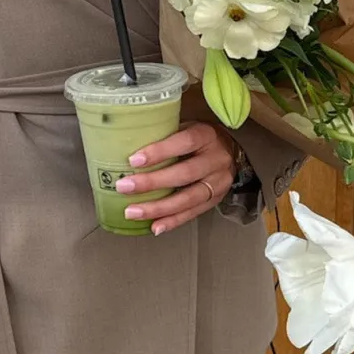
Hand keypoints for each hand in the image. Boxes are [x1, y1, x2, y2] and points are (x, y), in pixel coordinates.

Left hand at [115, 121, 237, 234]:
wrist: (230, 151)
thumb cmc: (197, 138)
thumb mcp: (185, 127)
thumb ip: (164, 134)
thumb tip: (123, 143)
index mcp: (207, 135)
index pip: (184, 142)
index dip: (159, 152)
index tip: (133, 160)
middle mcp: (216, 159)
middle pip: (184, 174)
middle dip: (152, 183)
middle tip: (124, 187)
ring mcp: (218, 182)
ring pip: (188, 198)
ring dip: (158, 208)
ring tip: (132, 212)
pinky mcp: (216, 200)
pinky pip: (193, 213)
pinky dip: (172, 221)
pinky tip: (154, 226)